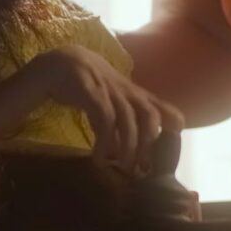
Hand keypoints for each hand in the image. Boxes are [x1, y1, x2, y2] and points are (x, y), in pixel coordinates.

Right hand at [31, 45, 184, 171]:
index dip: (171, 125)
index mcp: (135, 94)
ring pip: (127, 117)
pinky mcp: (89, 90)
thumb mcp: (111, 101)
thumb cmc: (89, 86)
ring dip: (128, 145)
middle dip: (148, 143)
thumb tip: (127, 153)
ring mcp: (109, 89)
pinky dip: (104, 140)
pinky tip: (99, 157)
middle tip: (141, 169)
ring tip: (122, 168)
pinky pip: (103, 116)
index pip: (162, 107)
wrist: (59, 62)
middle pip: (149, 114)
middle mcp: (126, 91)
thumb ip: (123, 120)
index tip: (168, 151)